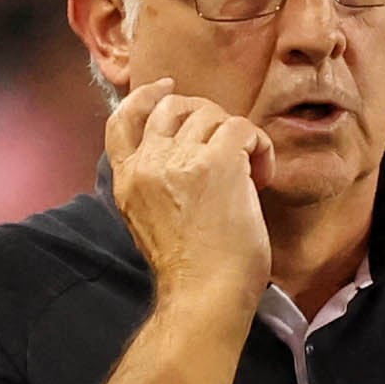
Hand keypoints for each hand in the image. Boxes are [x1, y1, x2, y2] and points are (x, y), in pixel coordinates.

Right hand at [106, 83, 272, 318]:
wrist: (203, 296)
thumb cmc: (188, 274)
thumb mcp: (149, 223)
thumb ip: (154, 185)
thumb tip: (187, 155)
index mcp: (127, 181)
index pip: (121, 121)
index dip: (145, 97)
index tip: (167, 88)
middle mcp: (148, 164)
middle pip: (171, 107)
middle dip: (205, 114)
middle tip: (230, 138)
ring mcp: (181, 160)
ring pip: (212, 116)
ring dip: (238, 138)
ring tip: (251, 174)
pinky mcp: (217, 162)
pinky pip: (243, 129)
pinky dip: (261, 147)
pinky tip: (263, 176)